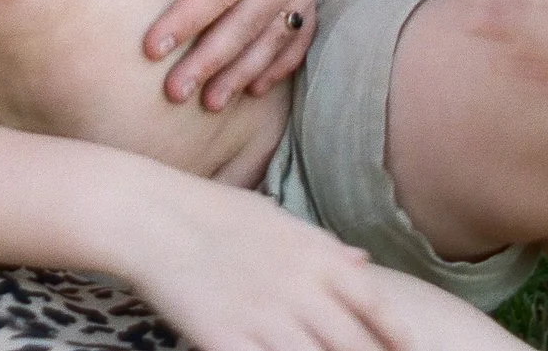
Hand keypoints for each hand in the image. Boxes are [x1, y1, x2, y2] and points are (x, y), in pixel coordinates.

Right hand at [125, 191, 404, 350]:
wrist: (149, 215)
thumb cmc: (210, 211)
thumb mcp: (274, 216)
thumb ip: (322, 246)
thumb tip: (363, 263)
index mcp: (314, 256)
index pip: (376, 305)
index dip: (398, 336)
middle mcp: (298, 289)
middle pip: (354, 345)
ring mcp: (264, 318)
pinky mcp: (227, 340)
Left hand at [144, 0, 320, 108]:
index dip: (188, 18)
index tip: (152, 46)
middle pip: (245, 21)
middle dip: (209, 60)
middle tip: (173, 92)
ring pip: (272, 36)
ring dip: (240, 72)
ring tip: (208, 102)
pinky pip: (299, 36)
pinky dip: (279, 65)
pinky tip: (253, 88)